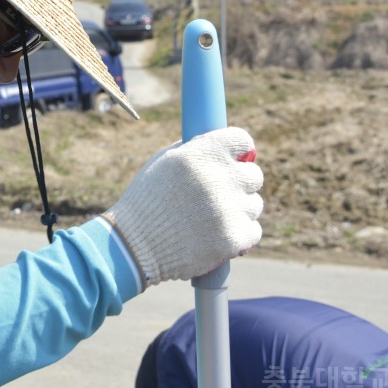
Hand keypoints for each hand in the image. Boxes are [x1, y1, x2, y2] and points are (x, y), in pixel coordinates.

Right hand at [101, 127, 262, 286]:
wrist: (133, 246)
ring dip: (238, 211)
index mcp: (201, 153)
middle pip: (254, 175)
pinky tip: (215, 237)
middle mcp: (219, 178)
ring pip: (254, 205)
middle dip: (239, 184)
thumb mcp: (164, 162)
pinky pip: (253, 231)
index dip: (240, 151)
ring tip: (209, 220)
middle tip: (218, 196)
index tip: (237, 160)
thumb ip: (196, 151)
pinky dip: (239, 236)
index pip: (242, 140)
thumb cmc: (146, 201)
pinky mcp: (235, 239)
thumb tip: (229, 148)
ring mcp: (229, 210)